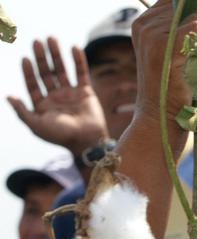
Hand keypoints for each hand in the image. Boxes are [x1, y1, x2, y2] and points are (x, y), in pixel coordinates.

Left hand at [7, 37, 108, 155]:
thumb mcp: (36, 125)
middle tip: (37, 41)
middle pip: (47, 73)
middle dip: (41, 57)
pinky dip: (79, 60)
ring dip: (57, 55)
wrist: (87, 139)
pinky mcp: (85, 92)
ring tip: (51, 39)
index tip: (26, 59)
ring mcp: (70, 93)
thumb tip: (8, 96)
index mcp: (43, 105)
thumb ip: (22, 111)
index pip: (33, 84)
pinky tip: (74, 48)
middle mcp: (55, 97)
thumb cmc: (61, 135)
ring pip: (62, 70)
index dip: (28, 71)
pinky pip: (81, 73)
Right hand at [131, 0, 196, 126]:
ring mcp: (150, 37)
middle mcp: (144, 25)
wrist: (160, 112)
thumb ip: (188, 27)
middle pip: (184, 6)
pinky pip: (188, 32)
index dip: (196, 4)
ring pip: (192, 18)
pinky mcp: (162, 51)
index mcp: (144, 22)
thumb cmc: (173, 82)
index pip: (174, 0)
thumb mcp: (177, 49)